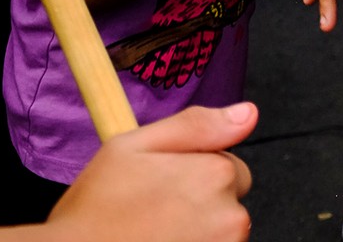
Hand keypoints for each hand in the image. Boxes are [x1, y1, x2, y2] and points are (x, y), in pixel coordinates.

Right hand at [48, 102, 255, 241]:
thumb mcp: (132, 147)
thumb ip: (195, 126)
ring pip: (219, 238)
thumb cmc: (95, 211)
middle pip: (229, 208)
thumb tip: (248, 113)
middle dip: (200, 209)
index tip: (162, 188)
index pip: (231, 169)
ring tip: (150, 238)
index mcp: (216, 175)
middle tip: (151, 217)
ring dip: (194, 237)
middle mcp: (231, 220)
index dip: (195, 175)